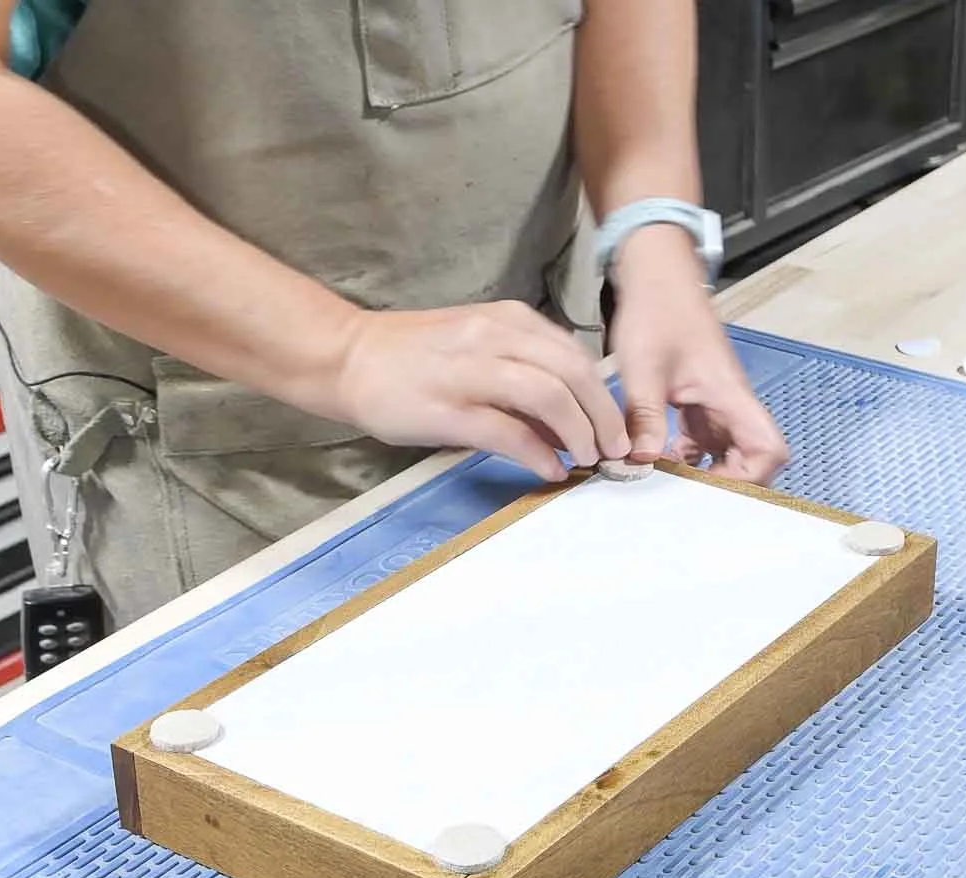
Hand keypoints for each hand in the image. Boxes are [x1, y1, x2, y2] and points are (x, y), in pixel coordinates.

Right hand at [334, 300, 630, 482]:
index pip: (574, 354)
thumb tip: (568, 419)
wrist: (348, 358)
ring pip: (549, 397)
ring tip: (590, 459)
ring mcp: (471, 373)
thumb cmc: (412, 357)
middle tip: (615, 449)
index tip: (617, 426)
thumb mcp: (476, 346)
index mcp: (506, 320)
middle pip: (572, 373)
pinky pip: (509, 432)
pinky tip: (552, 470)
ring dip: (579, 433)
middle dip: (603, 416)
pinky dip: (539, 454)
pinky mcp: (449, 409)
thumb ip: (522, 371)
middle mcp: (494, 338)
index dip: (604, 394)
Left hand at [608, 225, 789, 483]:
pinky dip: (684, 458)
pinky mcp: (698, 403)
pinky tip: (654, 460)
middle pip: (753, 459)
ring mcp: (716, 405)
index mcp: (730, 395)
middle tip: (683, 496)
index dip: (749, 479)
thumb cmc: (658, 311)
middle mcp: (730, 404)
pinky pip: (702, 442)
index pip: (767, 450)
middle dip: (725, 484)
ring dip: (702, 473)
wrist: (656, 276)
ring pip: (725, 453)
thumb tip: (642, 461)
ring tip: (663, 483)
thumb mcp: (644, 368)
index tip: (709, 491)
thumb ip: (645, 415)